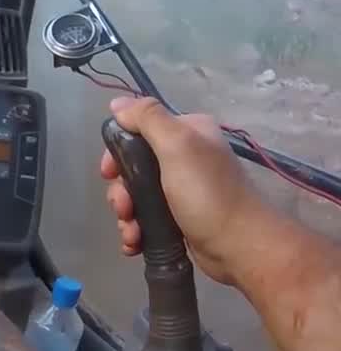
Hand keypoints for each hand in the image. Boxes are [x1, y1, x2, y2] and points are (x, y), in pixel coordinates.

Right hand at [100, 96, 271, 285]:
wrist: (241, 247)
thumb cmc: (207, 194)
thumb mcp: (178, 146)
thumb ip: (148, 118)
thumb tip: (117, 103)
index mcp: (188, 132)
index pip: (139, 130)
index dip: (118, 151)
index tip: (109, 173)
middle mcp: (185, 157)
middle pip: (133, 166)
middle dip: (120, 189)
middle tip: (123, 207)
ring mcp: (181, 189)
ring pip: (136, 194)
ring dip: (126, 214)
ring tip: (132, 232)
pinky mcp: (179, 218)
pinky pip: (145, 218)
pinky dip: (135, 229)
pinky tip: (134, 241)